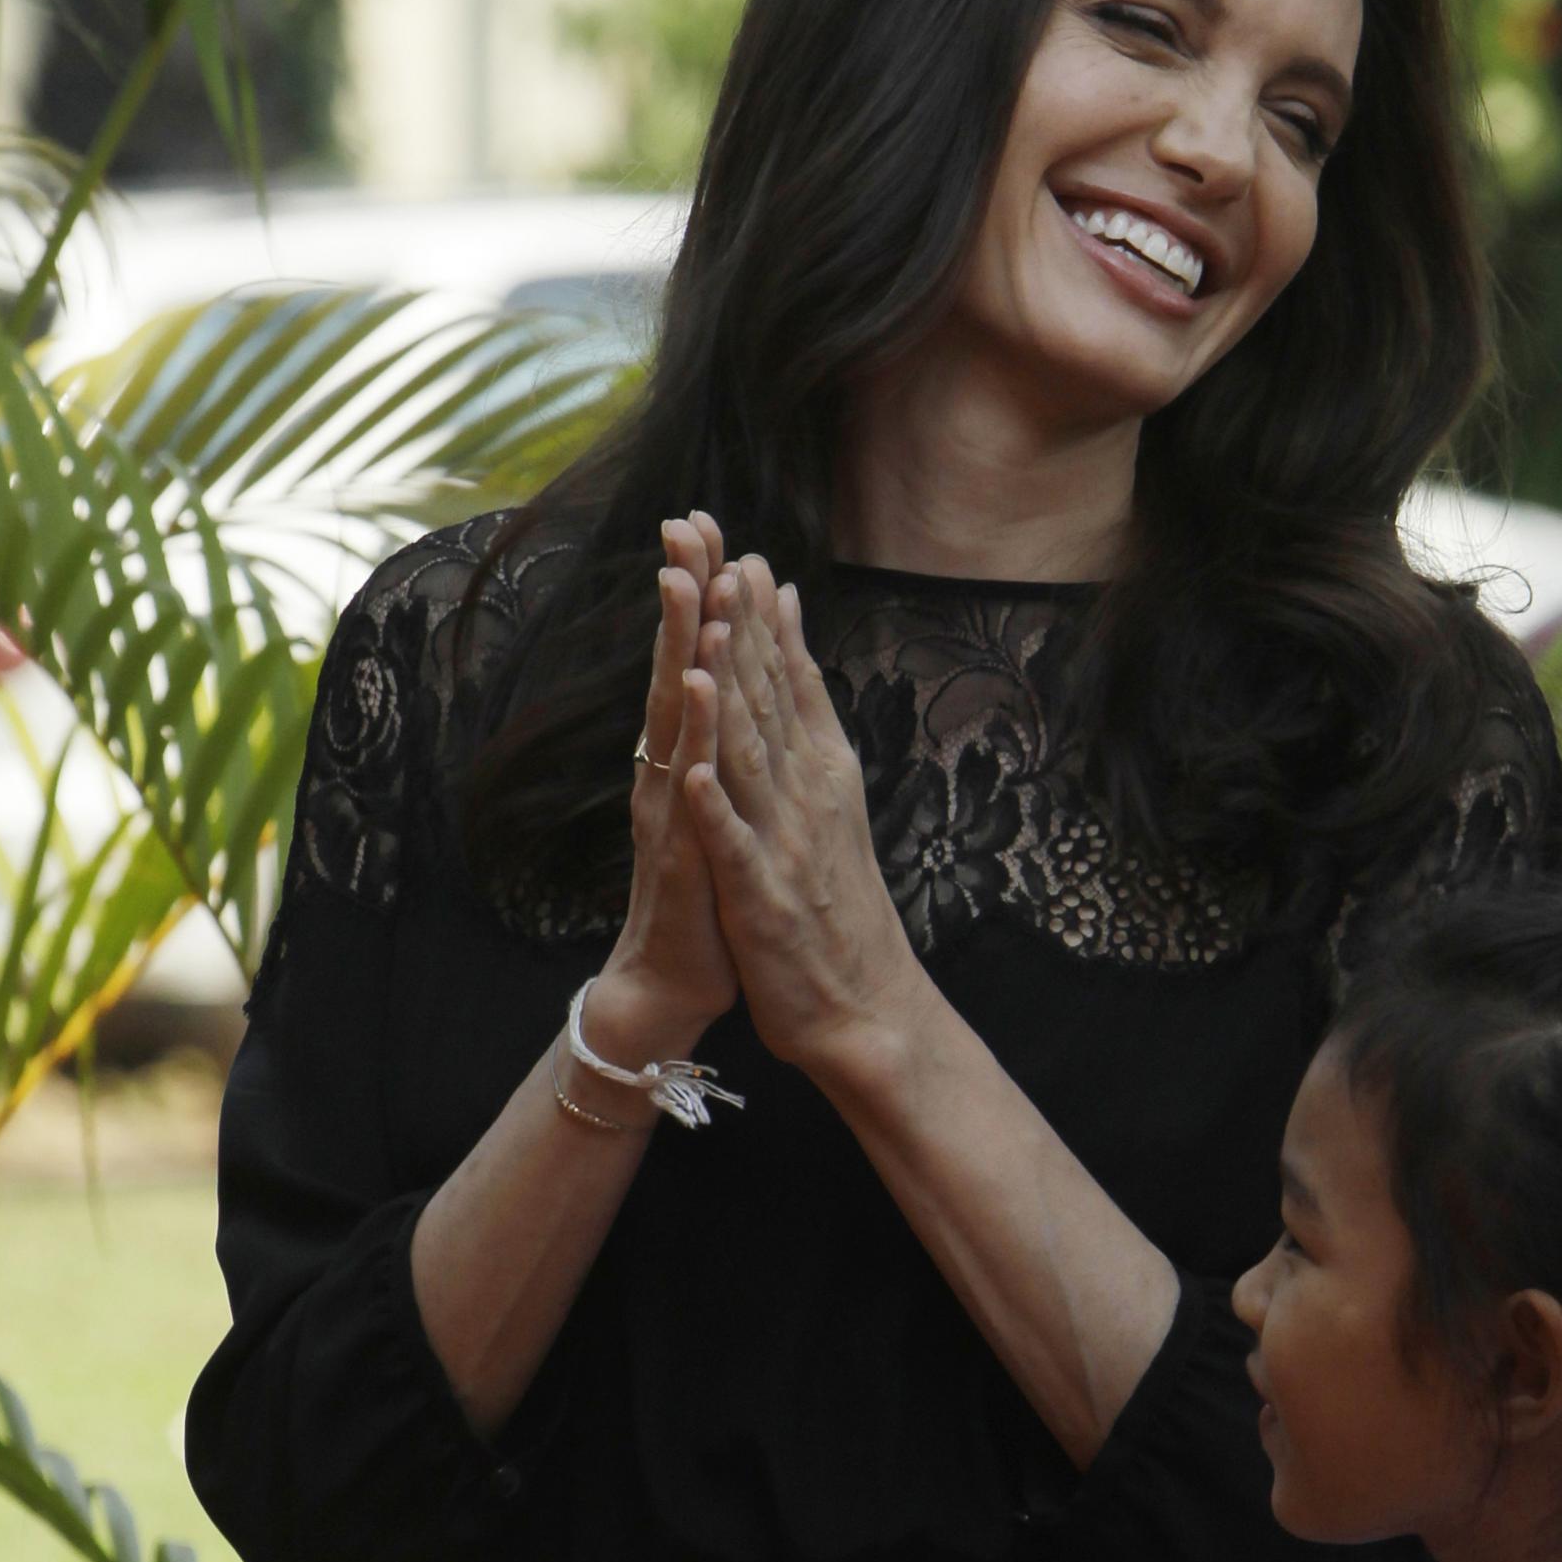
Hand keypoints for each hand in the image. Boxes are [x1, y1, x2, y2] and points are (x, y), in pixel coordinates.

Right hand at [594, 515, 741, 1049]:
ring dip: (681, 651)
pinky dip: (691, 743)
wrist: (675, 980)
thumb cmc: (705, 887)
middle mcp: (670, 767)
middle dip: (683, 595)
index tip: (706, 522)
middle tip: (685, 523)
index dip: (701, 591)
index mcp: (687, 752)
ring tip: (686, 586)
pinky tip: (692, 700)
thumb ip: (720, 734)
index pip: (695, 656)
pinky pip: (689, 789)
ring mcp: (672, 807)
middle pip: (677, 666)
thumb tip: (723, 672)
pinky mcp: (683, 852)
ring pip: (676, 717)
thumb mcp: (719, 797)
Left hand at [681, 557, 926, 1075]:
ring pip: (751, 757)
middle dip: (742, 628)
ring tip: (709, 635)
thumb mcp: (831, 806)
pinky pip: (734, 846)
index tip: (742, 552)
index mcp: (822, 773)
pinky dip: (717, 806)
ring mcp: (786, 845)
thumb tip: (794, 651)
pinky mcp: (762, 899)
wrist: (865, 1009)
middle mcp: (808, 797)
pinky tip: (695, 768)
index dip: (764, 618)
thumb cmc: (837, 907)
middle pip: (769, 700)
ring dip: (731, 696)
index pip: (790, 682)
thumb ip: (810, 729)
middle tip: (721, 555)